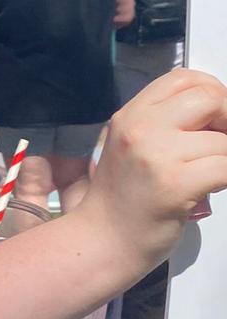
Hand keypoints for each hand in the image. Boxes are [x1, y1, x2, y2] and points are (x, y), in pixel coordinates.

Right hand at [78, 68, 226, 277]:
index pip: (183, 78)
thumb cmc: (123, 199)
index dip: (211, 91)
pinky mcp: (176, 184)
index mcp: (130, 115)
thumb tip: (217, 112)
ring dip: (224, 159)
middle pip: (208, 98)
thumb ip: (164, 124)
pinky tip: (213, 188)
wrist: (103, 241)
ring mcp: (157, 155)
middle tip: (221, 144)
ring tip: (207, 176)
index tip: (215, 117)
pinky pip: (225, 167)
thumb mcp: (132, 147)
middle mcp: (140, 128)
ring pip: (222, 141)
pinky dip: (226, 178)